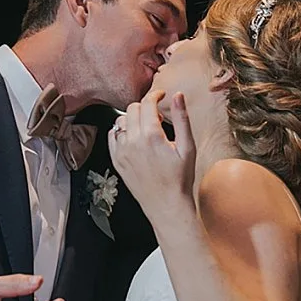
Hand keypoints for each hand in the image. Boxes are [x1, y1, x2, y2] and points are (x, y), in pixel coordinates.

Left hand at [108, 90, 196, 229]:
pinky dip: (121, 131)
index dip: (155, 95)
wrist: (166, 205)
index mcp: (151, 136)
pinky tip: (134, 137)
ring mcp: (122, 152)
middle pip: (132, 108)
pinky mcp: (117, 161)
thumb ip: (182, 118)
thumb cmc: (180, 179)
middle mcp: (133, 142)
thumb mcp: (188, 147)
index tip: (161, 95)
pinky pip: (112, 136)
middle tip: (157, 116)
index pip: (147, 103)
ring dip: (133, 119)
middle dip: (145, 107)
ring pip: (121, 121)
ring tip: (147, 129)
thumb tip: (178, 96)